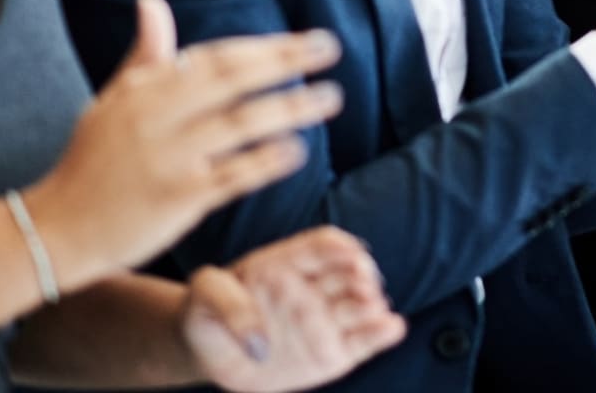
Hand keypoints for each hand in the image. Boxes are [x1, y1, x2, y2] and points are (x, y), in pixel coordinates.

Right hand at [26, 0, 345, 295]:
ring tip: (330, 97)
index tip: (304, 40)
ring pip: (241, 125)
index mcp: (146, 89)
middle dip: (286, 60)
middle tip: (330, 48)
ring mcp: (169, 158)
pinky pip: (232, 175)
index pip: (214, 57)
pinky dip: (266, 160)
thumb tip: (151, 0)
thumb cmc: (93, 160)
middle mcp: (158, 118)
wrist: (56, 232)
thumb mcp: (114, 101)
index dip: (262, 47)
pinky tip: (297, 149)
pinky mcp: (177, 200)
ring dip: (290, 108)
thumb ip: (146, 54)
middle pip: (233, 80)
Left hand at [183, 228, 405, 391]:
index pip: (322, 245)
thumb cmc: (207, 313)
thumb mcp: (203, 295)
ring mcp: (325, 318)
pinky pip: (361, 341)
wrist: (209, 348)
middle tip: (365, 285)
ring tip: (376, 310)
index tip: (351, 254)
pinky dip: (380, 334)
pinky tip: (392, 328)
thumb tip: (259, 339)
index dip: (339, 247)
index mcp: (287, 262)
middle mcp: (313, 286)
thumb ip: (225, 301)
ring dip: (373, 304)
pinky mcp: (333, 351)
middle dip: (362, 275)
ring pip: (359, 305)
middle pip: (348, 272)